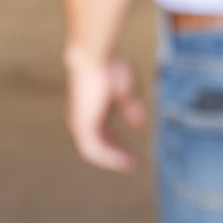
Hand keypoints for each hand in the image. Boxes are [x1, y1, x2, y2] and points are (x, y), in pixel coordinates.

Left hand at [65, 51, 146, 171]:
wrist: (95, 57)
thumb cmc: (109, 67)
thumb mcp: (127, 92)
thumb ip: (132, 109)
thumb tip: (140, 125)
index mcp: (94, 110)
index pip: (107, 133)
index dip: (121, 145)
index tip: (135, 155)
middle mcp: (85, 119)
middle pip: (101, 144)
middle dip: (118, 154)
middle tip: (133, 164)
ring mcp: (81, 123)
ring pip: (96, 151)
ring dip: (113, 159)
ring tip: (129, 165)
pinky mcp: (82, 125)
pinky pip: (94, 150)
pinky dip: (109, 156)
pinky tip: (123, 160)